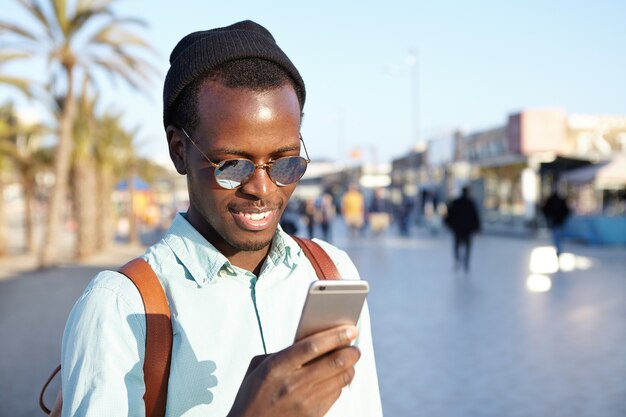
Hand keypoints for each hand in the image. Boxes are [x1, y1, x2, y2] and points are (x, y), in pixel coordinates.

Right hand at [227, 325, 359, 416]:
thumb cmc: (253, 396)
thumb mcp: (258, 368)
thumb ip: (283, 352)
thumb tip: (313, 341)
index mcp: (277, 367)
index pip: (313, 346)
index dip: (335, 336)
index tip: (350, 329)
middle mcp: (293, 384)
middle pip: (334, 363)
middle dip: (351, 352)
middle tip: (355, 346)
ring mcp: (304, 402)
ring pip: (340, 379)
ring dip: (349, 368)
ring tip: (349, 361)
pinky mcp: (313, 416)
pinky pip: (336, 395)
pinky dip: (340, 383)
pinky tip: (337, 378)